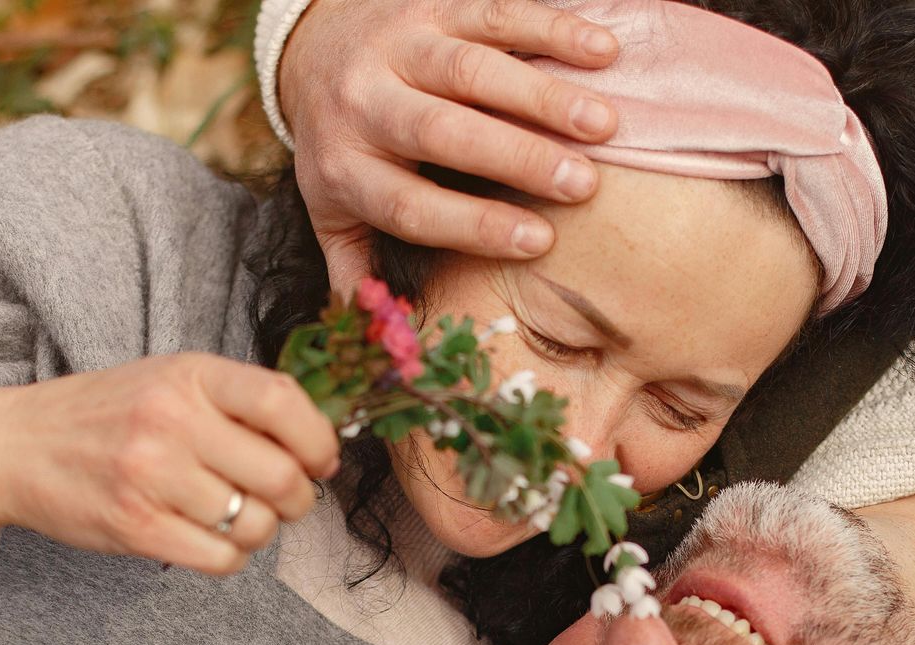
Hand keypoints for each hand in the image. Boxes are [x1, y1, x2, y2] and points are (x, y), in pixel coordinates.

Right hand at [0, 354, 338, 574]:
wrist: (15, 446)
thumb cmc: (107, 415)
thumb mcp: (171, 380)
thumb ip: (238, 401)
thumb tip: (320, 441)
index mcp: (190, 375)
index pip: (283, 402)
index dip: (319, 441)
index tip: (320, 460)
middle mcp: (171, 421)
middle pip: (281, 476)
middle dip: (299, 498)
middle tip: (285, 499)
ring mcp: (151, 477)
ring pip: (256, 525)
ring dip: (260, 531)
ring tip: (236, 516)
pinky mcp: (136, 528)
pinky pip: (221, 559)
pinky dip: (230, 556)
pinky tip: (211, 539)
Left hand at [278, 0, 621, 289]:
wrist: (310, 48)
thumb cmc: (343, 148)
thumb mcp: (333, 212)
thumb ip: (356, 271)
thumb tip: (381, 340)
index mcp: (345, 169)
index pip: (410, 203)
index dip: (474, 223)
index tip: (539, 241)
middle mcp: (364, 103)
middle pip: (442, 131)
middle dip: (516, 157)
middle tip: (583, 184)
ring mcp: (399, 47)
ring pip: (471, 68)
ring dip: (542, 94)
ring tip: (604, 124)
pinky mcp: (431, 4)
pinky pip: (493, 12)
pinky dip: (551, 27)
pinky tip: (601, 51)